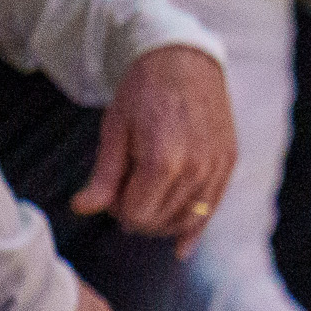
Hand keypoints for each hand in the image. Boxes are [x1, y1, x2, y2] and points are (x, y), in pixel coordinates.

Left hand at [74, 45, 233, 252]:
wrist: (184, 60)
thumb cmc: (144, 92)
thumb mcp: (115, 130)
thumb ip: (104, 175)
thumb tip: (82, 208)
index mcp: (163, 160)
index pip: (138, 215)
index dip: (118, 211)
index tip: (111, 194)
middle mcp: (196, 169)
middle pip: (161, 220)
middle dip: (139, 215)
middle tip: (125, 195)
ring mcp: (216, 167)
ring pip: (188, 219)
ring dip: (163, 220)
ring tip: (147, 204)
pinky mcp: (228, 163)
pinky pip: (212, 207)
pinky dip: (196, 229)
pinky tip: (183, 249)